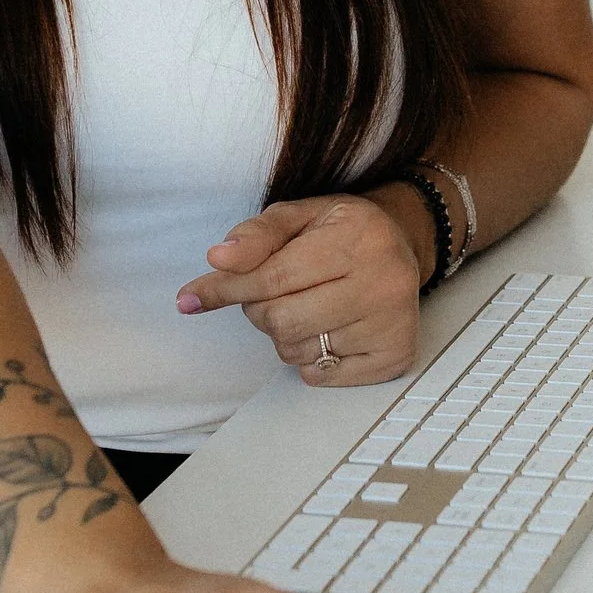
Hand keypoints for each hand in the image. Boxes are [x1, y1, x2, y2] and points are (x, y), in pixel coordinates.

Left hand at [176, 190, 427, 382]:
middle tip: (272, 294)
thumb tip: (217, 259)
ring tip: (308, 307)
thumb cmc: (339, 231)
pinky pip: (321, 377)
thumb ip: (255, 235)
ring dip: (285, 336)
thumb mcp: (297, 215)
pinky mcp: (395, 357)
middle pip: (282, 321)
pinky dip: (311, 360)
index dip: (227, 289)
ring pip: (298, 352)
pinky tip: (329, 330)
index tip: (192, 297)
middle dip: (260, 311)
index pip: (273, 278)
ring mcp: (392, 325)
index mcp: (357, 239)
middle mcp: (383, 284)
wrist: (400, 244)